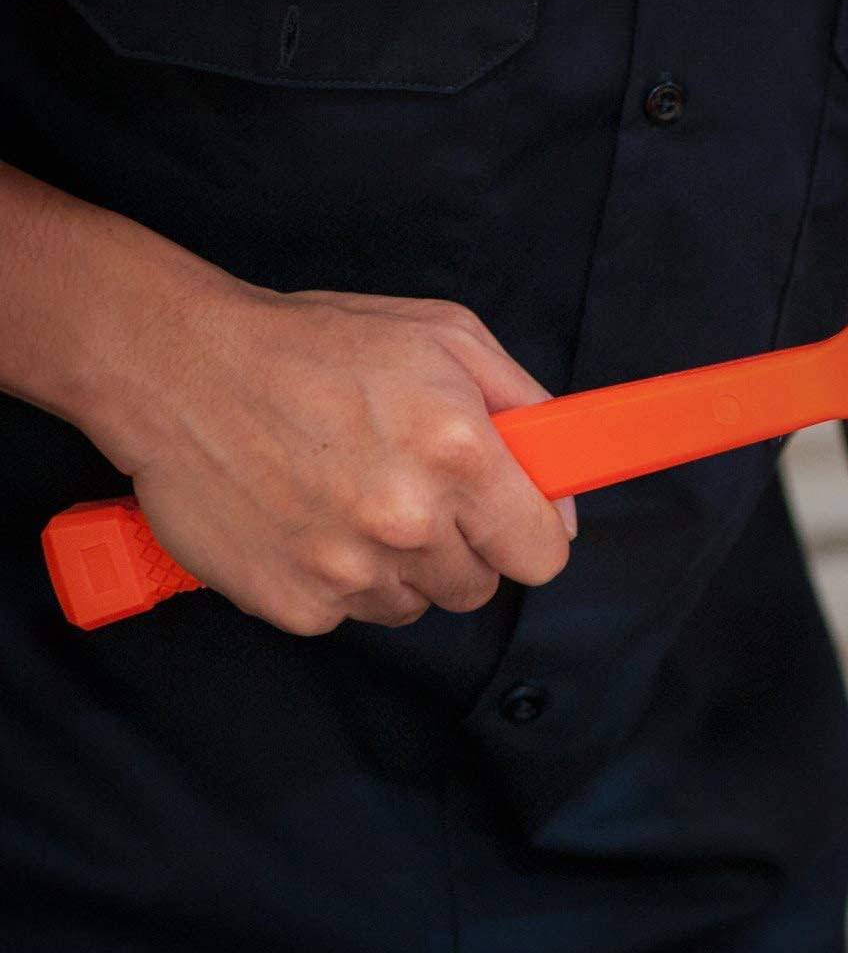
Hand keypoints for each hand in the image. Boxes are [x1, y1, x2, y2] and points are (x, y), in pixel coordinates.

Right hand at [94, 281, 574, 634]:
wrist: (180, 369)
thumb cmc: (314, 345)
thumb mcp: (445, 338)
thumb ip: (525, 410)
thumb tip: (563, 489)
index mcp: (461, 453)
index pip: (543, 555)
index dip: (527, 535)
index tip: (508, 520)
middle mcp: (411, 522)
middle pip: (479, 587)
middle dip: (459, 546)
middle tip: (412, 492)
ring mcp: (350, 570)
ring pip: (416, 604)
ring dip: (399, 566)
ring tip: (352, 499)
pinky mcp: (296, 604)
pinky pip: (351, 613)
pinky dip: (338, 578)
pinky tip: (309, 520)